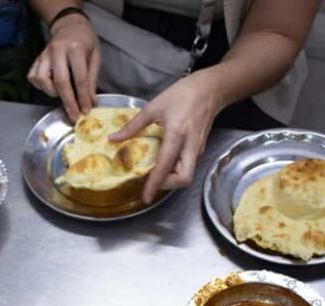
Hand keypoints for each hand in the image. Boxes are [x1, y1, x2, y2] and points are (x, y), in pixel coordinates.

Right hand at [28, 14, 99, 122]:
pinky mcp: (37, 59)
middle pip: (60, 82)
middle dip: (68, 103)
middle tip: (74, 116)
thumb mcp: (95, 57)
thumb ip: (92, 80)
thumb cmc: (85, 41)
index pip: (79, 79)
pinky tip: (50, 86)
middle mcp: (57, 51)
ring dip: (52, 92)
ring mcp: (44, 54)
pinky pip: (33, 77)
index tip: (85, 111)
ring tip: (62, 93)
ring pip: (42, 80)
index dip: (82, 98)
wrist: (70, 25)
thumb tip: (90, 102)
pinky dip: (40, 86)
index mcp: (75, 49)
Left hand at [109, 70, 222, 203]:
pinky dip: (175, 170)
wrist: (210, 88)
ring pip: (187, 174)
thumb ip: (133, 125)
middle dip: (167, 186)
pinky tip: (163, 163)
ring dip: (171, 178)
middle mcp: (190, 146)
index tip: (146, 197)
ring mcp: (197, 148)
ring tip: (154, 173)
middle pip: (184, 179)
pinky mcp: (199, 148)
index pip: (165, 166)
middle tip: (151, 183)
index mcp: (177, 135)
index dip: (155, 184)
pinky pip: (188, 165)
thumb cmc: (182, 94)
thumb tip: (113, 139)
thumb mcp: (154, 106)